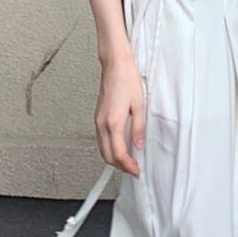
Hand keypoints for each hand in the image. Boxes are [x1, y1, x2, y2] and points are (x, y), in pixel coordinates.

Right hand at [94, 55, 145, 176]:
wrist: (115, 65)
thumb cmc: (127, 80)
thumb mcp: (139, 105)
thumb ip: (138, 128)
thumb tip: (139, 146)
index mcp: (113, 122)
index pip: (119, 153)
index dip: (128, 166)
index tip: (136, 171)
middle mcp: (102, 123)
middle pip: (107, 155)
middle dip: (120, 166)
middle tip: (133, 170)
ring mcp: (98, 121)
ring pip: (102, 149)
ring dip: (114, 159)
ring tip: (128, 162)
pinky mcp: (98, 117)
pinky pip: (100, 140)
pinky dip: (108, 149)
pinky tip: (119, 149)